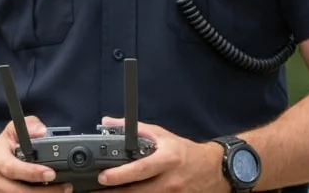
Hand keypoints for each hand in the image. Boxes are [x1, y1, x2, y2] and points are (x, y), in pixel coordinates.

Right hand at [0, 116, 72, 192]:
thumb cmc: (1, 149)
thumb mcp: (11, 132)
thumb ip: (29, 126)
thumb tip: (42, 132)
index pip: (12, 168)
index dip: (32, 173)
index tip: (51, 173)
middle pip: (19, 192)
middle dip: (45, 192)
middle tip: (64, 187)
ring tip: (61, 191)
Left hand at [95, 116, 227, 192]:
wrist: (213, 170)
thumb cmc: (183, 151)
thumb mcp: (161, 135)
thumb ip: (133, 129)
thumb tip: (107, 122)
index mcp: (167, 159)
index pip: (141, 169)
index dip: (121, 175)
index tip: (102, 177)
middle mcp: (171, 180)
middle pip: (139, 191)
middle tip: (94, 191)